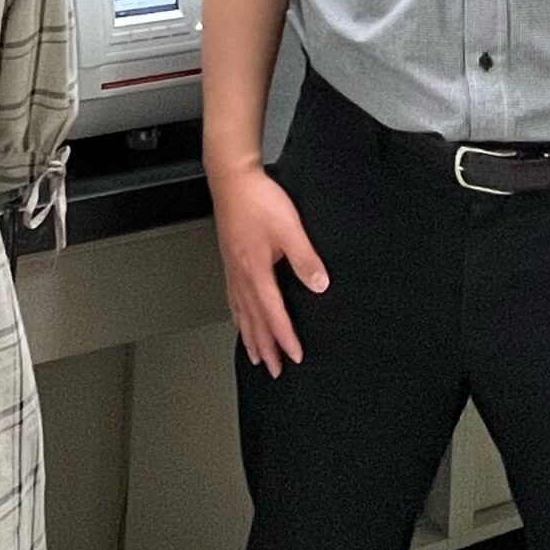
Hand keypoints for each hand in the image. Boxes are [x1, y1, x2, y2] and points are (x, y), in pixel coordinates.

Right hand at [209, 163, 326, 377]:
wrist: (231, 178)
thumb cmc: (256, 199)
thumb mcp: (289, 228)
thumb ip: (305, 259)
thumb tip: (319, 285)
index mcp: (256, 271)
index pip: (273, 314)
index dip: (285, 338)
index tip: (294, 357)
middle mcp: (241, 275)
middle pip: (254, 321)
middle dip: (266, 348)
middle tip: (274, 370)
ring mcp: (232, 269)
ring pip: (241, 312)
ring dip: (250, 336)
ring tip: (255, 355)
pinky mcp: (230, 260)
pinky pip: (233, 298)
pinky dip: (237, 315)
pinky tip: (239, 317)